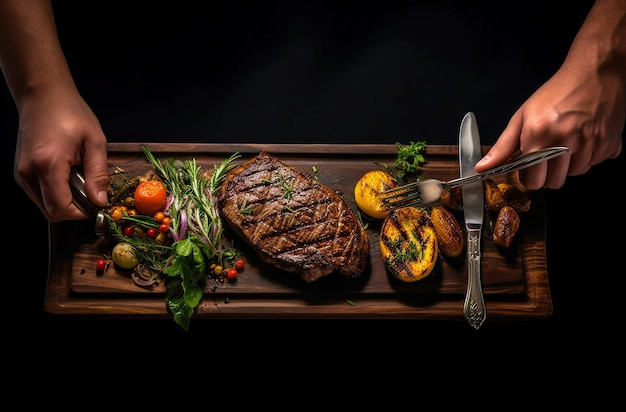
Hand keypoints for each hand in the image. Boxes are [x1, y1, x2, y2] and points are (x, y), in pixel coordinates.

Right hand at [13, 86, 108, 221]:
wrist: (43, 94)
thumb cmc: (70, 113)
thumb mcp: (94, 142)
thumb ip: (98, 174)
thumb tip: (100, 201)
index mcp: (48, 164)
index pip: (60, 209)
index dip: (81, 213)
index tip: (96, 203)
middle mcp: (28, 172)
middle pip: (51, 212)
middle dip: (73, 208)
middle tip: (89, 189)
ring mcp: (21, 172)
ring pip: (43, 205)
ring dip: (64, 200)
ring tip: (77, 177)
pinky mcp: (20, 171)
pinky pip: (38, 194)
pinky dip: (54, 192)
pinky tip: (66, 174)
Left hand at [475, 65, 623, 189]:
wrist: (594, 72)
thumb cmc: (555, 93)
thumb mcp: (522, 117)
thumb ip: (503, 147)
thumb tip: (482, 168)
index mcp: (538, 135)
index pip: (532, 181)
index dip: (529, 176)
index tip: (530, 166)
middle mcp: (565, 141)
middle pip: (554, 182)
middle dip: (548, 173)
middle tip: (549, 153)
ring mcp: (590, 143)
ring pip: (575, 174)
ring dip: (570, 164)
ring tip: (568, 141)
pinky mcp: (609, 143)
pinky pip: (595, 163)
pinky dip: (589, 155)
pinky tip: (585, 137)